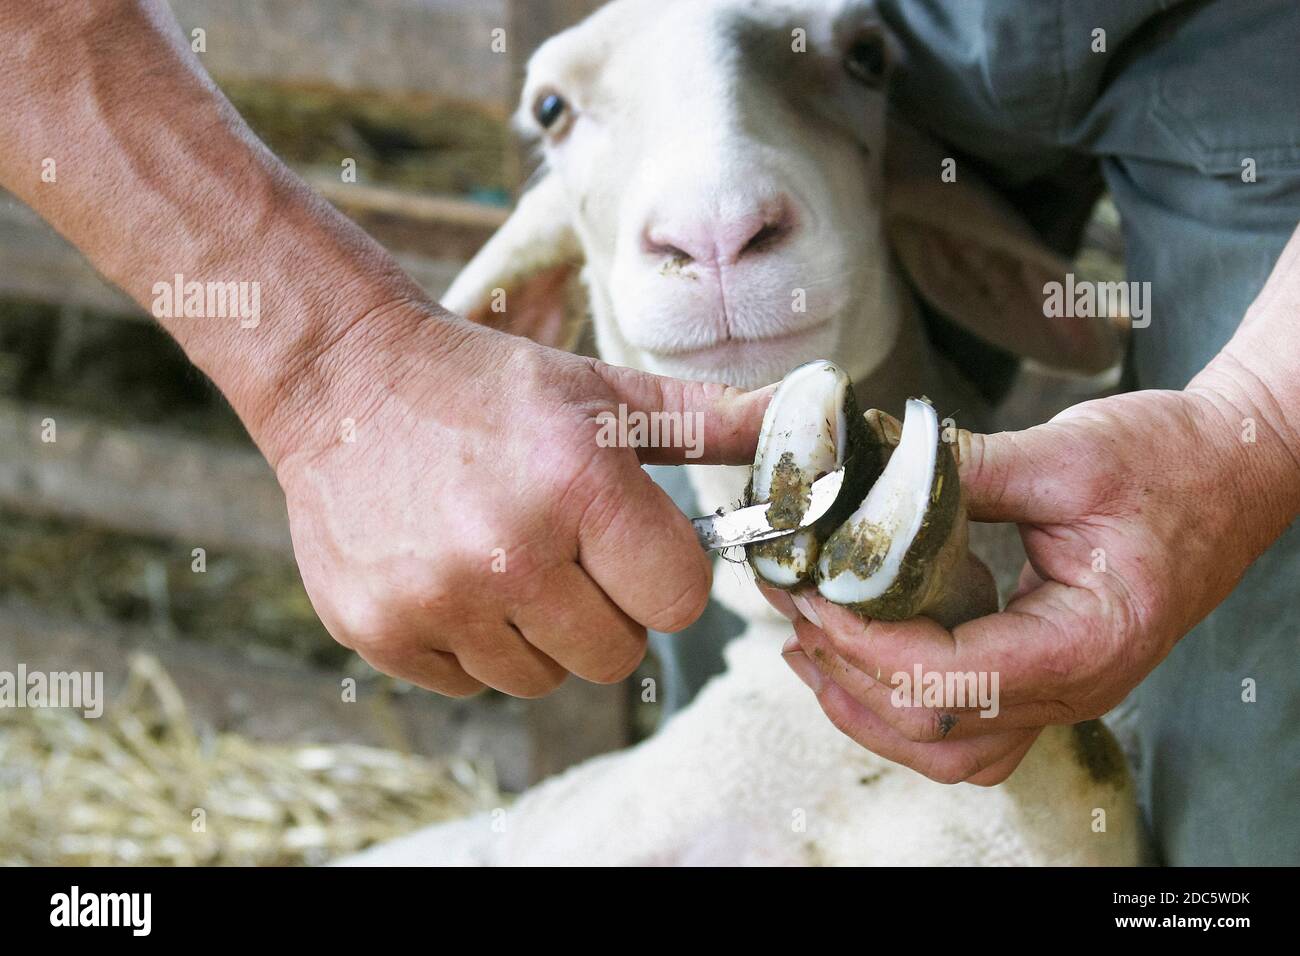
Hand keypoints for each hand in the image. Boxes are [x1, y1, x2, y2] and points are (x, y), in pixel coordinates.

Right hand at [263, 301, 770, 696]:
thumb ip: (715, 420)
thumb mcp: (604, 392)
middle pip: (617, 655)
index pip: (679, 600)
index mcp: (578, 483)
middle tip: (564, 549)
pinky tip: (450, 572)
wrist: (346, 380)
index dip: (664, 573)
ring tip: (504, 556)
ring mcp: (436, 600)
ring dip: (540, 631)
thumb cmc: (492, 387)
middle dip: (607, 609)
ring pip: (542, 678)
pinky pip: (471, 683)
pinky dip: (474, 642)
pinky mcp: (379, 632)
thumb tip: (818, 414)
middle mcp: (507, 551)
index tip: (631, 543)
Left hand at [769, 374, 1298, 783]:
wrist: (1231, 469)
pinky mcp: (1044, 673)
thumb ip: (963, 472)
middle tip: (791, 607)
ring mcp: (1063, 691)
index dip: (866, 642)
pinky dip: (901, 704)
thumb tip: (866, 474)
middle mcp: (1077, 688)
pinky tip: (856, 656)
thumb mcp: (1066, 455)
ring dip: (866, 708)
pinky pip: (966, 727)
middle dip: (847, 673)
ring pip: (949, 750)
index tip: (812, 593)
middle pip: (938, 731)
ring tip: (806, 646)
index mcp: (1086, 643)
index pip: (951, 679)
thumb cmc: (1169, 463)